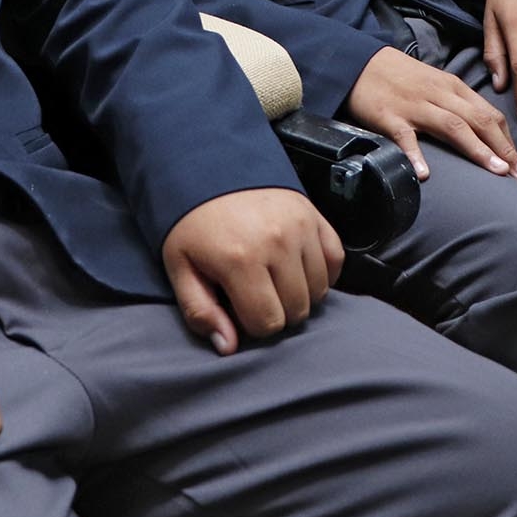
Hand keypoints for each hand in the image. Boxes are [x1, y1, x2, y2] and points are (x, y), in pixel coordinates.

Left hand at [162, 188, 342, 355]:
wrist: (209, 169)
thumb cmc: (192, 223)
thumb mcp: (180, 267)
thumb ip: (200, 311)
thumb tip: (229, 347)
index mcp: (240, 259)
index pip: (268, 323)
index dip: (252, 325)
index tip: (239, 308)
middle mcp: (277, 243)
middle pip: (296, 310)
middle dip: (276, 312)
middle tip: (255, 294)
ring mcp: (301, 227)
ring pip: (318, 291)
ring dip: (299, 294)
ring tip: (274, 280)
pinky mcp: (315, 216)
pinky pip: (336, 260)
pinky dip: (323, 273)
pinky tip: (299, 269)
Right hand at [345, 45, 516, 182]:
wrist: (359, 62)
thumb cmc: (401, 77)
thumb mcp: (435, 83)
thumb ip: (457, 104)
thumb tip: (484, 131)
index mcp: (452, 87)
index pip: (489, 114)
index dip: (508, 141)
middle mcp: (439, 94)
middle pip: (479, 120)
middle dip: (504, 149)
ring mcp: (414, 105)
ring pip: (453, 126)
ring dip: (477, 149)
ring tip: (496, 172)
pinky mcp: (389, 116)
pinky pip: (405, 137)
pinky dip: (416, 155)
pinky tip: (425, 174)